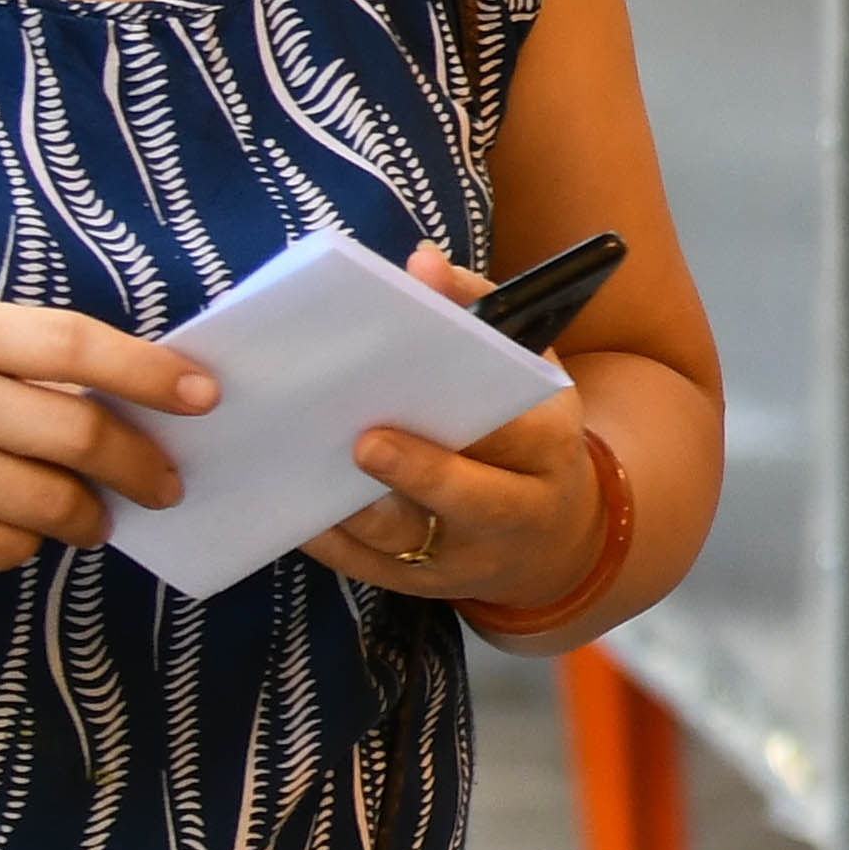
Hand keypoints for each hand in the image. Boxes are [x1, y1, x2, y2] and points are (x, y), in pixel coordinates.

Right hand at [0, 295, 208, 573]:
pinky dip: (30, 541)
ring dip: (93, 515)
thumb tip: (131, 397)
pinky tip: (21, 526)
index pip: (76, 346)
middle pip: (79, 436)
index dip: (150, 373)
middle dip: (143, 465)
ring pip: (53, 503)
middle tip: (167, 482)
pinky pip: (8, 546)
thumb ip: (20, 355)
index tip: (203, 395)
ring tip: (97, 514)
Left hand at [305, 249, 604, 628]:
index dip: (470, 410)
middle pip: (470, 500)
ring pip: (410, 545)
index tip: (415, 388)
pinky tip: (297, 508)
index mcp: (549, 448)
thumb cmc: (523, 433)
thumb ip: (476, 308)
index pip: (516, 433)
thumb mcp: (524, 369)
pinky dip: (331, 542)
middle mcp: (518, 511)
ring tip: (314, 475)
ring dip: (360, 514)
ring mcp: (468, 560)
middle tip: (363, 443)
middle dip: (418, 473)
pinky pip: (368, 570)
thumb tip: (420, 260)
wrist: (551, 539)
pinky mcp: (424, 589)